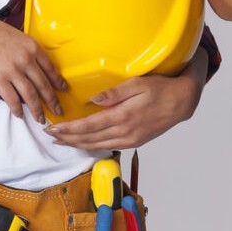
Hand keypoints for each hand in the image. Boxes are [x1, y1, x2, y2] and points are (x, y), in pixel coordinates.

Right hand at [0, 8, 66, 120]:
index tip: (64, 90)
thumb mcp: (15, 35)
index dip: (58, 82)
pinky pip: (12, 99)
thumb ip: (25, 49)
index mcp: (32, 47)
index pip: (50, 68)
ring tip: (40, 119)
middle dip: (53, 101)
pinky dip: (17, 109)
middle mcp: (26, 59)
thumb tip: (32, 64)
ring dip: (37, 110)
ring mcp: (13, 70)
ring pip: (31, 95)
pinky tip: (19, 114)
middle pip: (44, 85)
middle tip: (58, 110)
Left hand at [52, 68, 203, 149]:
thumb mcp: (138, 84)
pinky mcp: (134, 142)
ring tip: (62, 142)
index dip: (68, 129)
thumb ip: (115, 93)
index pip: (88, 126)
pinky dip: (92, 146)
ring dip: (77, 144)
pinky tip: (84, 143)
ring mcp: (129, 139)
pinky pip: (108, 146)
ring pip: (97, 146)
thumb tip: (93, 99)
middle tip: (50, 136)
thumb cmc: (161, 89)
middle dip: (67, 138)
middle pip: (89, 139)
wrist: (182, 103)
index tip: (53, 129)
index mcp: (123, 117)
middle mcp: (124, 132)